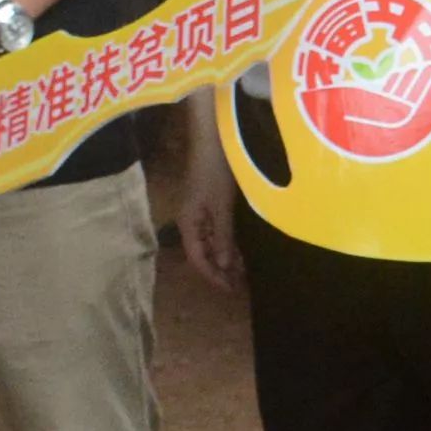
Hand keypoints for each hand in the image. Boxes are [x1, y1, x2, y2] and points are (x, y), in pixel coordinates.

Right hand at [178, 153, 243, 292]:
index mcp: (187, 224)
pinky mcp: (209, 205)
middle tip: (240, 286)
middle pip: (203, 254)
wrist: (212, 140)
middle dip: (219, 271)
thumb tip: (223, 266)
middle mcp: (190, 222)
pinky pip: (215, 232)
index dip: (212, 276)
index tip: (229, 290)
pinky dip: (227, 243)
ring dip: (224, 258)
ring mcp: (199, 213)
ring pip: (210, 244)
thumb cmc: (215, 172)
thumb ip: (222, 236)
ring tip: (242, 274)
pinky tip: (239, 252)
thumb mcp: (221, 207)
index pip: (197, 259)